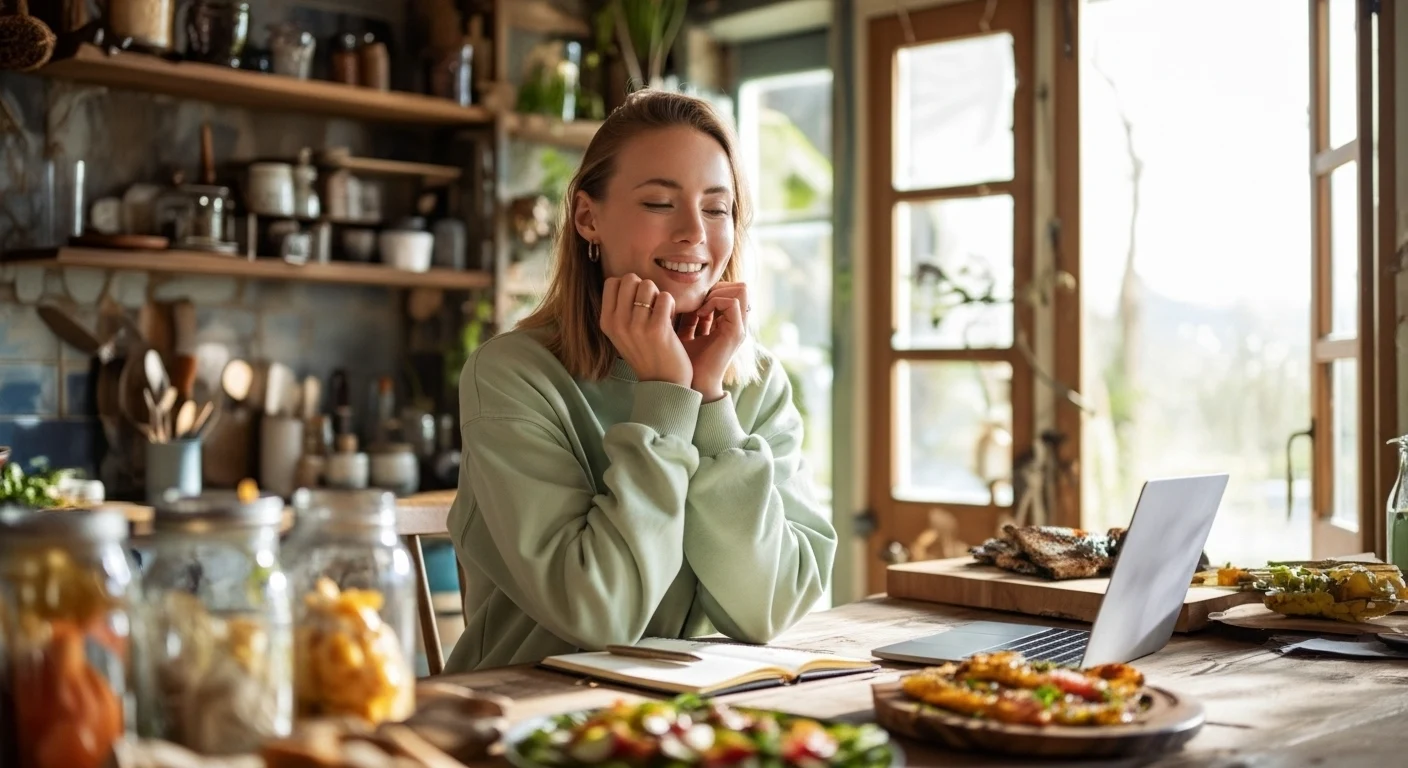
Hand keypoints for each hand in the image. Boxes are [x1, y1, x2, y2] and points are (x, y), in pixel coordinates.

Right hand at [599, 274, 691, 386]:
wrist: (662, 383)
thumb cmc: (645, 353)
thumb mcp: (621, 333)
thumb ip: (619, 308)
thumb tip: (627, 279)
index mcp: (606, 322)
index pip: (612, 282)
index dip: (628, 286)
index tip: (635, 301)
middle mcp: (618, 323)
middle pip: (630, 279)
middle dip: (644, 287)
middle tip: (650, 306)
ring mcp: (636, 327)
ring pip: (648, 285)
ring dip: (658, 295)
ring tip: (660, 312)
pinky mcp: (657, 330)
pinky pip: (665, 297)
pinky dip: (670, 304)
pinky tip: (669, 319)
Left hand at [678, 282, 747, 401]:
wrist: (692, 384)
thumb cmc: (685, 361)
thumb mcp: (687, 331)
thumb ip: (691, 314)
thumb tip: (683, 294)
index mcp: (729, 323)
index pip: (732, 290)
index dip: (714, 288)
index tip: (695, 300)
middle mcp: (738, 324)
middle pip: (741, 287)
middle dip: (717, 287)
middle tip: (699, 301)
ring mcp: (740, 328)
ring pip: (741, 290)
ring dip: (717, 293)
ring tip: (700, 307)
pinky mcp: (736, 333)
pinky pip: (732, 303)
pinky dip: (714, 302)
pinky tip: (700, 314)